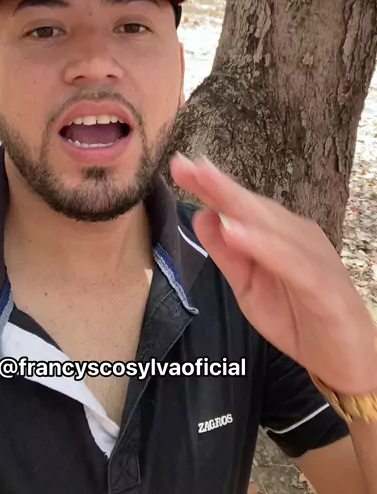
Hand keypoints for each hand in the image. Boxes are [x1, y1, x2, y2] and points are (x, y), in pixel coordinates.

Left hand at [170, 153, 376, 395]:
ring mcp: (311, 256)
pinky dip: (263, 245)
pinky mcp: (322, 283)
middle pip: (252, 207)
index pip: (239, 206)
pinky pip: (290, 261)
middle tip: (187, 166)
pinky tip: (236, 234)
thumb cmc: (298, 317)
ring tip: (207, 184)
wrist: (346, 359)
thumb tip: (200, 216)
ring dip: (237, 204)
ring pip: (271, 225)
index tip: (180, 166)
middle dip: (218, 185)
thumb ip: (227, 254)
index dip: (210, 186)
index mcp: (277, 234)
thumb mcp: (249, 288)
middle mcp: (296, 235)